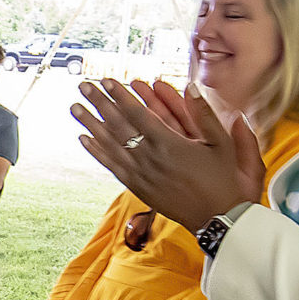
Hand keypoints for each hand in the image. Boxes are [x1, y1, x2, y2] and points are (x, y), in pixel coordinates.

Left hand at [75, 78, 263, 229]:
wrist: (218, 220)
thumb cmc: (223, 180)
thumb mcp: (222, 144)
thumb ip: (205, 114)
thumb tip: (191, 86)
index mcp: (170, 145)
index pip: (138, 114)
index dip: (121, 96)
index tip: (107, 80)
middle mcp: (151, 159)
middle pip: (118, 126)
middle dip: (100, 103)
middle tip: (83, 85)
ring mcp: (142, 175)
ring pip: (110, 145)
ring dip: (91, 124)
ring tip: (75, 107)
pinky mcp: (138, 188)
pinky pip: (113, 166)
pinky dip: (97, 151)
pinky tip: (84, 139)